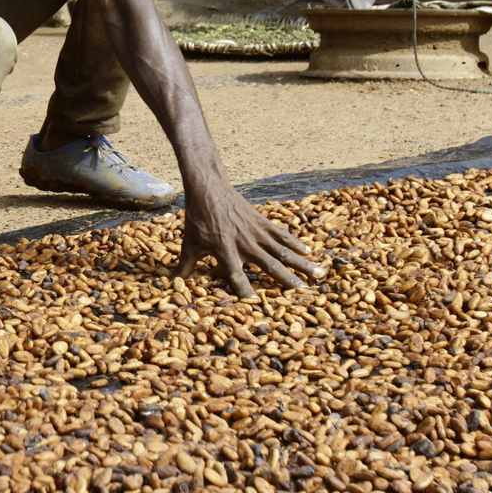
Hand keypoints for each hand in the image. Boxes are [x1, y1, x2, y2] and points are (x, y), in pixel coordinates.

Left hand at [174, 189, 324, 298]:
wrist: (209, 189)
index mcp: (225, 251)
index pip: (236, 276)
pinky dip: (295, 243)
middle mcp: (244, 244)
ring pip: (283, 250)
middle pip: (270, 265)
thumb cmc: (198, 219)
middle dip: (289, 280)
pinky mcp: (262, 222)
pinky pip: (282, 235)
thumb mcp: (189, 244)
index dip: (245, 290)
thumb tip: (172, 286)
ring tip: (319, 274)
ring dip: (302, 263)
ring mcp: (256, 232)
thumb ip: (184, 267)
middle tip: (306, 293)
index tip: (257, 304)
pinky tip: (309, 251)